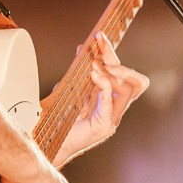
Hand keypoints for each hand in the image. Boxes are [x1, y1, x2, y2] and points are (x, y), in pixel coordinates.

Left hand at [54, 32, 147, 165]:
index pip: (123, 74)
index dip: (113, 56)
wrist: (51, 143)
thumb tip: (82, 49)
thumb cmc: (61, 120)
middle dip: (115, 58)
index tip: (100, 39)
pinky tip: (94, 74)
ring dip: (112, 71)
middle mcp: (115, 109)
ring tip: (95, 63)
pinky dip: (104, 85)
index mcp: (109, 100)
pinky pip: (110, 102)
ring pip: (128, 89)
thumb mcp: (70, 90)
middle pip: (131, 79)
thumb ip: (78, 73)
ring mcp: (112, 118)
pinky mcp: (103, 125)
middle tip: (100, 43)